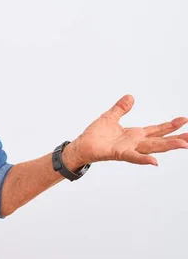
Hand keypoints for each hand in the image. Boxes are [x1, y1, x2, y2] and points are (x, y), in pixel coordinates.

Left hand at [66, 95, 187, 166]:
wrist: (81, 146)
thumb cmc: (95, 135)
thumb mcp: (110, 117)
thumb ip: (121, 108)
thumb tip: (130, 97)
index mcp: (134, 134)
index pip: (156, 129)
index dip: (170, 125)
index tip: (185, 120)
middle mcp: (134, 143)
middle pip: (159, 140)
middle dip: (176, 138)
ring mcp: (128, 149)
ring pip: (151, 148)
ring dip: (167, 147)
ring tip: (184, 144)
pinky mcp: (118, 154)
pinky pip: (133, 157)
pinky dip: (144, 160)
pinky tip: (155, 161)